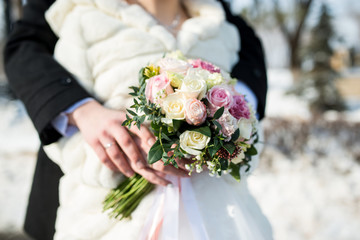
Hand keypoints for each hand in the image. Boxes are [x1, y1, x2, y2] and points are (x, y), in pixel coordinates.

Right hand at [68, 100, 188, 185]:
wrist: (88, 113)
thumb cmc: (115, 119)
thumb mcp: (128, 119)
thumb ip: (140, 131)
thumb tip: (162, 146)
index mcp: (127, 119)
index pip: (140, 130)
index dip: (149, 140)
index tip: (159, 151)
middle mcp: (115, 126)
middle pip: (128, 143)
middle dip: (137, 157)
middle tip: (147, 169)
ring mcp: (104, 135)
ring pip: (115, 153)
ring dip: (124, 165)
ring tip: (133, 174)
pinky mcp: (94, 143)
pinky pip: (104, 157)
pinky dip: (113, 166)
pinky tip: (121, 172)